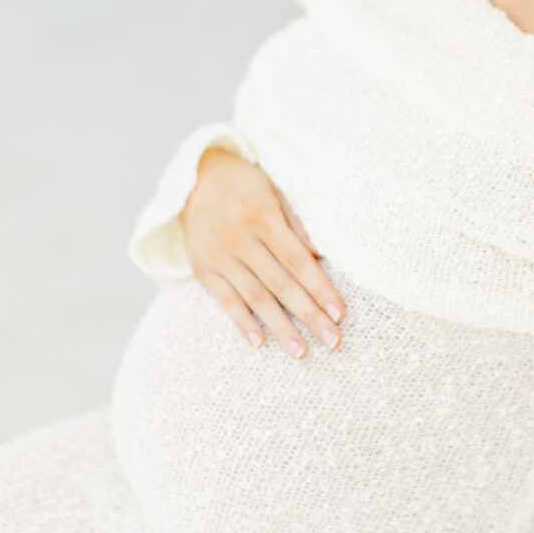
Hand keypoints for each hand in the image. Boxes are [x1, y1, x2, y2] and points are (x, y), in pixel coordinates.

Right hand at [181, 146, 344, 358]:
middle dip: (309, 315)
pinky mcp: (203, 270)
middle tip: (332, 341)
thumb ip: (296, 223)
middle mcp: (239, 239)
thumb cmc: (246, 186)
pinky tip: (260, 342)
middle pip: (281, 284)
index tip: (339, 313)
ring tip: (301, 352)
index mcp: (262, 217)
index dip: (319, 288)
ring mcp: (219, 257)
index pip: (297, 260)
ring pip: (255, 298)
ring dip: (280, 328)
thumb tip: (318, 254)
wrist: (194, 180)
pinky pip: (225, 301)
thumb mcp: (274, 192)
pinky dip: (242, 322)